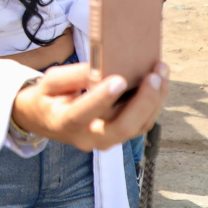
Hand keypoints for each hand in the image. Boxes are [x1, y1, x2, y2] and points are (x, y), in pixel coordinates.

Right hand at [11, 61, 169, 151]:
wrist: (45, 120)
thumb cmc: (46, 97)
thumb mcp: (49, 82)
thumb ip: (73, 76)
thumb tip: (101, 67)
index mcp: (64, 123)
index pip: (83, 113)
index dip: (102, 98)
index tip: (120, 79)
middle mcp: (87, 138)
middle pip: (121, 128)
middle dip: (143, 102)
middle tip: (154, 76)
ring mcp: (105, 140)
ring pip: (137, 126)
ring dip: (155, 100)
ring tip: (161, 71)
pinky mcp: (118, 136)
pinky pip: (141, 123)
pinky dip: (153, 103)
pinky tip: (159, 82)